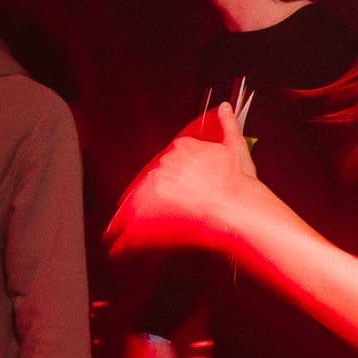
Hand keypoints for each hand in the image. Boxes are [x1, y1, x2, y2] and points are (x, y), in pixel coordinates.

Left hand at [105, 103, 258, 255]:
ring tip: (120, 233)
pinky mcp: (149, 215)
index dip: (169, 178)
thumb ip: (228, 125)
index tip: (173, 188)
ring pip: (133, 205)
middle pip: (148, 182)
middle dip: (149, 197)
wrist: (239, 208)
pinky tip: (118, 248)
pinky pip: (129, 230)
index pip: (167, 161)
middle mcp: (163, 166)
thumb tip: (226, 109)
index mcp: (182, 148)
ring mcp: (154, 190)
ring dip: (126, 220)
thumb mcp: (236, 148)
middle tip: (157, 212)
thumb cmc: (239, 183)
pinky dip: (121, 241)